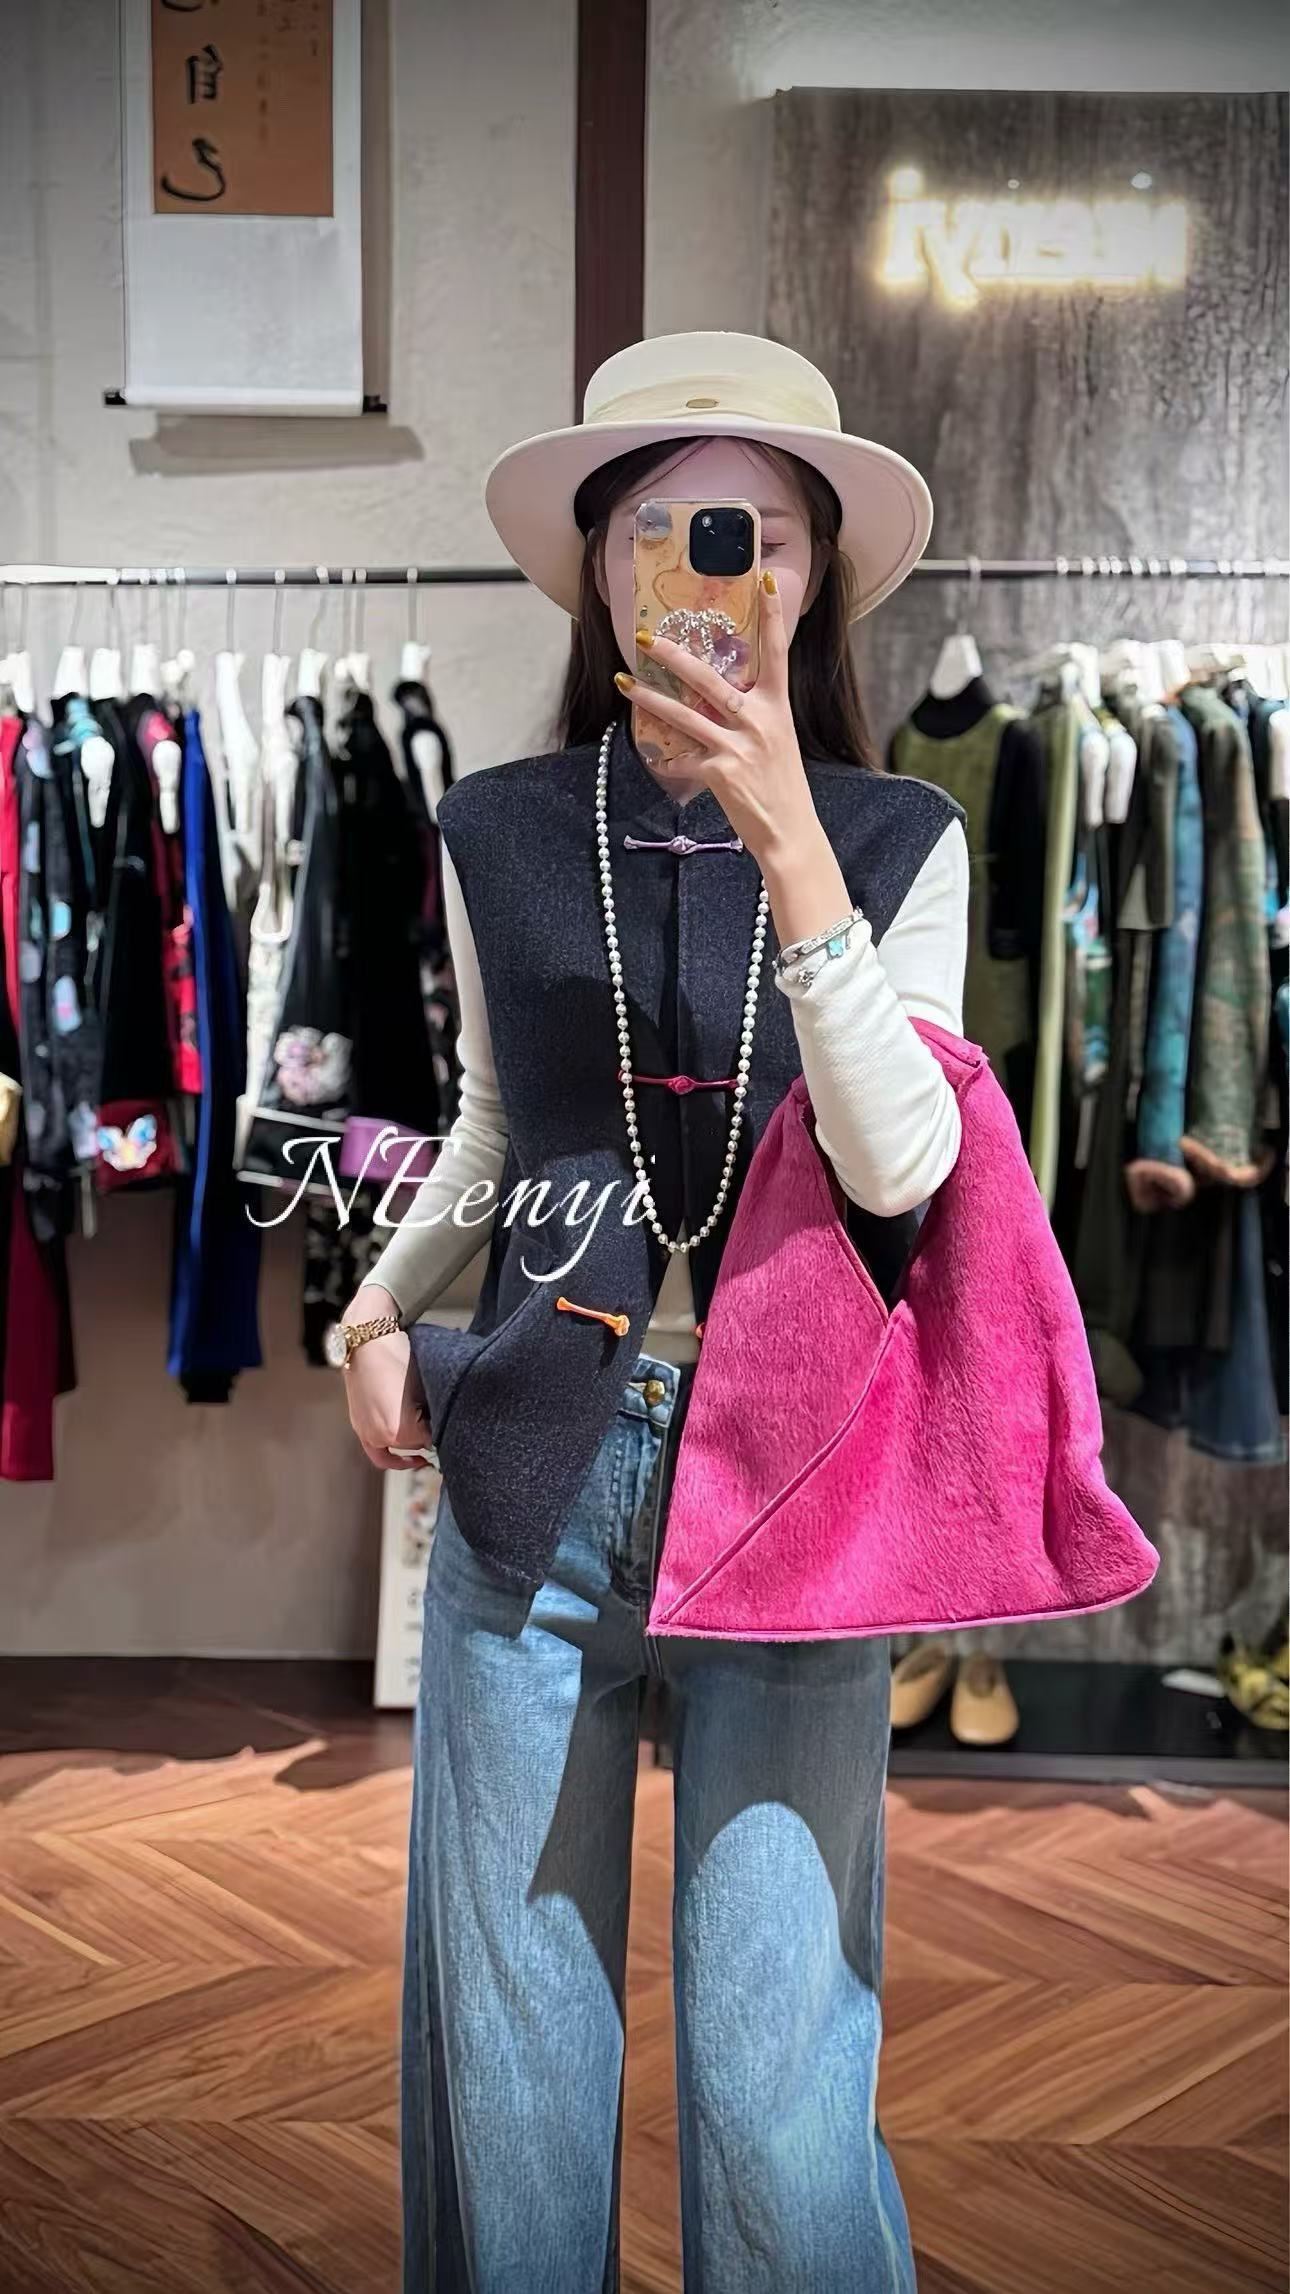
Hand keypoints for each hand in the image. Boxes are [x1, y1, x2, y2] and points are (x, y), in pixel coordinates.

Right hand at [342, 1284, 428, 1470]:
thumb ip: (434, 1410)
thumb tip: (443, 1422)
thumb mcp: (425, 1384)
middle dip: (427, 1434)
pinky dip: (392, 1456)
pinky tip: (407, 1456)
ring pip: (397, 1449)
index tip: (451, 1423)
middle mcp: (379, 1436)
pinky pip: (377, 1452)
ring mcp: (366, 1432)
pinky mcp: (358, 1425)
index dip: (442, 1430)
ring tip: (425, 1432)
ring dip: (411, 1442)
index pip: (431, 1441)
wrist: (367, 1339)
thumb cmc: (398, 1356)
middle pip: (415, 1446)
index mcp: (398, 1430)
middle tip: (439, 1421)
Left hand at [617, 574, 816, 866]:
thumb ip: (751, 716)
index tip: (763, 581)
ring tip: (623, 682)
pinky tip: (656, 756)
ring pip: (685, 714)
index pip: (777, 652)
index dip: (771, 615)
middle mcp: (759, 721)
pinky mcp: (720, 772)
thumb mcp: (776, 742)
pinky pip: (684, 758)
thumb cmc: (782, 787)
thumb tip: (717, 699)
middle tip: (648, 638)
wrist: (790, 832)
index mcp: (777, 708)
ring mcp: (739, 746)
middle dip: (675, 656)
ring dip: (650, 697)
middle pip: (711, 678)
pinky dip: (668, 759)